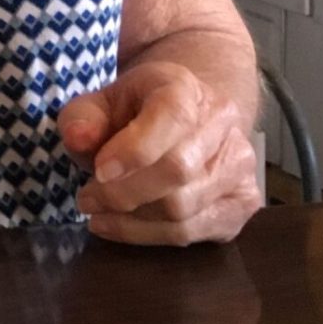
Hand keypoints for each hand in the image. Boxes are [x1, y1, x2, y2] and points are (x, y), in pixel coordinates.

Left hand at [59, 61, 261, 244]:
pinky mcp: (244, 203)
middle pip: (179, 170)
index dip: (134, 150)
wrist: (186, 117)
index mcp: (186, 88)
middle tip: (87, 199)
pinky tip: (120, 226)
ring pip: (186, 208)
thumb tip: (78, 138)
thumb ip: (83, 117)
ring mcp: (241, 166)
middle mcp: (224, 123)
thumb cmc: (135, 111)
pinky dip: (150, 235)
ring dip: (132, 219)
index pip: (172, 117)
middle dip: (124, 192)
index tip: (98, 172)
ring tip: (98, 211)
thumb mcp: (100, 102)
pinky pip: (195, 231)